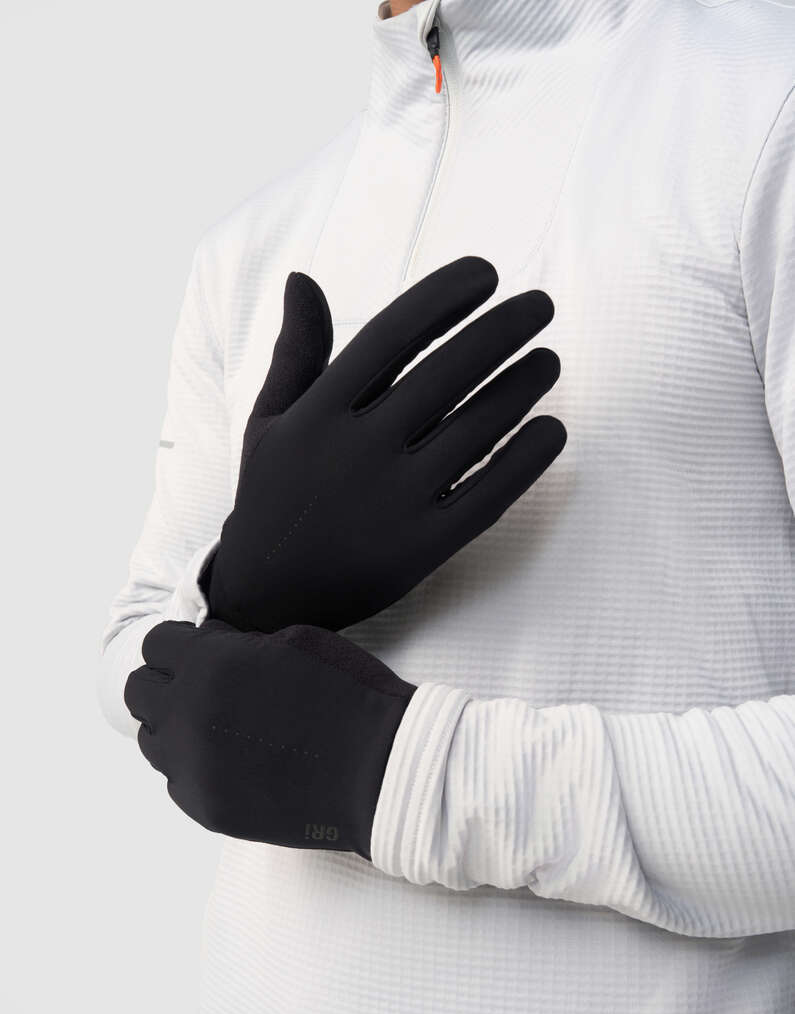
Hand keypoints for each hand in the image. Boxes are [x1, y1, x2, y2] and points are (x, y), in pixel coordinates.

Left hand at [124, 620, 415, 859]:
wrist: (381, 770)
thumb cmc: (348, 693)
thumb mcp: (295, 641)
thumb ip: (238, 642)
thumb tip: (209, 647)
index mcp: (209, 665)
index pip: (156, 644)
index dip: (182, 642)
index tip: (205, 649)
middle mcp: (188, 715)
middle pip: (139, 692)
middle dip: (166, 680)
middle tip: (206, 684)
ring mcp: (193, 768)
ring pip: (151, 740)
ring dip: (175, 725)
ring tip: (220, 724)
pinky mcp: (207, 808)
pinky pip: (176, 781)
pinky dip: (195, 766)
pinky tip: (235, 759)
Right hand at [205, 256, 565, 632]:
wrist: (265, 595)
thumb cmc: (271, 497)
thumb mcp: (269, 422)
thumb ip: (296, 353)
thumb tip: (301, 278)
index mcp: (317, 413)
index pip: (391, 335)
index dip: (443, 297)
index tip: (485, 274)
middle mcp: (354, 452)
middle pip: (446, 373)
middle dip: (502, 329)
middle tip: (540, 305)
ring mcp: (390, 503)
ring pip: (475, 429)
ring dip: (522, 387)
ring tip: (549, 362)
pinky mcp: (419, 549)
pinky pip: (487, 496)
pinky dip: (525, 461)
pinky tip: (552, 430)